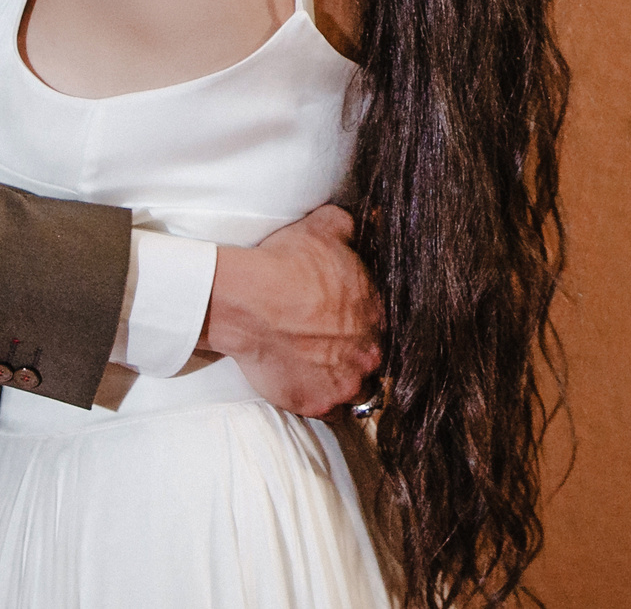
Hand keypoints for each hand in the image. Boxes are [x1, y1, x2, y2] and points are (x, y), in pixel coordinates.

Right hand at [205, 205, 381, 415]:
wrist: (249, 302)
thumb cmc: (285, 264)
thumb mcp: (323, 229)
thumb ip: (348, 227)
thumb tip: (364, 219)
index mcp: (377, 313)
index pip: (380, 325)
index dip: (362, 325)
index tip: (345, 325)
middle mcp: (369, 352)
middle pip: (371, 359)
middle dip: (356, 356)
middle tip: (331, 349)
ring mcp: (345, 382)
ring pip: (357, 391)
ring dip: (345, 383)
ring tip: (323, 373)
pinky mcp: (318, 404)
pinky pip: (330, 412)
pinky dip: (321, 402)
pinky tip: (308, 388)